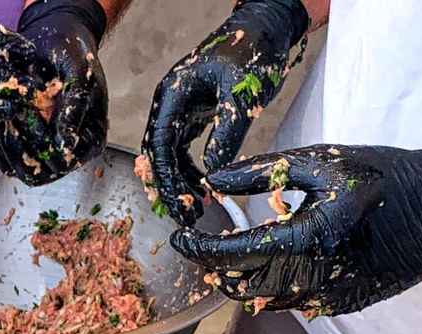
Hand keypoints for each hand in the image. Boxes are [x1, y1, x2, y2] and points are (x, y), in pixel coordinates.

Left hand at [0, 0, 108, 184]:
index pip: (62, 164)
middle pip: (35, 174)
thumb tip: (66, 146)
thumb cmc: (73, 54)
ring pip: (13, 167)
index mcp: (89, 142)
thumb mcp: (80, 75)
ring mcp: (40, 148)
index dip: (42, 147)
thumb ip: (75, 109)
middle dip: (18, 147)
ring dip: (3, 143)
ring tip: (2, 112)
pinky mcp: (17, 139)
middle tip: (11, 115)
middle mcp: (65, 152)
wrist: (53, 39)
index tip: (30, 116)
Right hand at [139, 0, 309, 225]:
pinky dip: (190, 169)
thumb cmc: (250, 50)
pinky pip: (183, 148)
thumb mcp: (240, 96)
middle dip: (169, 187)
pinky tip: (204, 186)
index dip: (166, 179)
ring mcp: (180, 108)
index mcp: (172, 94)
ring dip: (179, 181)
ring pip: (169, 154)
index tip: (177, 204)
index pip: (159, 145)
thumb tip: (214, 174)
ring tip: (197, 207)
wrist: (263, 28)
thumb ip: (226, 135)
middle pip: (158, 154)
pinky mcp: (194, 114)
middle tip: (185, 215)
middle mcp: (170, 103)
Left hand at [170, 142, 421, 315]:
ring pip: (266, 302)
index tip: (180, 240)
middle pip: (243, 286)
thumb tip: (214, 182)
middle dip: (217, 269)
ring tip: (237, 257)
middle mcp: (314, 276)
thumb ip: (261, 173)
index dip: (199, 249)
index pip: (232, 254)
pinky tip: (280, 265)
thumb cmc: (384, 177)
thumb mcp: (321, 163)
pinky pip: (296, 304)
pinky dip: (277, 287)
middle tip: (206, 249)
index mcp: (304, 238)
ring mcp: (331, 297)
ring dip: (244, 282)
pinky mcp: (344, 305)